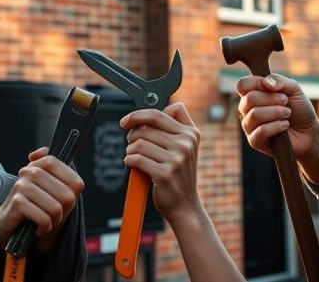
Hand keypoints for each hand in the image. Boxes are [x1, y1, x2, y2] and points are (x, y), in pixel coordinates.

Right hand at [0, 147, 84, 251]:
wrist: (11, 225)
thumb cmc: (37, 207)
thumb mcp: (53, 190)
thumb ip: (59, 171)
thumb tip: (43, 151)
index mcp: (43, 164)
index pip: (73, 180)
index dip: (72, 197)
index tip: (63, 204)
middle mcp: (31, 171)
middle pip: (66, 196)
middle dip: (63, 212)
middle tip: (53, 216)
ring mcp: (22, 185)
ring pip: (55, 208)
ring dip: (53, 221)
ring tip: (45, 222)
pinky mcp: (17, 202)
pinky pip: (43, 218)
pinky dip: (44, 228)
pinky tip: (38, 228)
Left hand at [121, 102, 201, 223]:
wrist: (184, 205)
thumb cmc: (178, 174)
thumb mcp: (184, 147)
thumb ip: (171, 127)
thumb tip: (142, 116)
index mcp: (191, 133)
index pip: (158, 114)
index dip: (139, 115)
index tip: (127, 121)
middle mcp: (186, 144)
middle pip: (145, 128)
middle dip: (132, 135)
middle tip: (132, 144)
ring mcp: (177, 159)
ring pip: (139, 143)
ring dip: (130, 150)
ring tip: (134, 157)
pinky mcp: (165, 173)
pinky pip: (136, 159)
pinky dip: (129, 161)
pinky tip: (133, 164)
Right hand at [236, 74, 318, 162]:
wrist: (309, 131)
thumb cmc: (299, 109)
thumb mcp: (293, 89)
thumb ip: (279, 80)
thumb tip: (264, 83)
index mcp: (253, 94)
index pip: (242, 85)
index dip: (256, 83)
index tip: (273, 87)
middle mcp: (247, 109)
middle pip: (249, 99)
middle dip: (272, 99)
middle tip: (286, 102)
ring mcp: (249, 126)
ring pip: (255, 115)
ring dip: (276, 112)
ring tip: (287, 114)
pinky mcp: (255, 142)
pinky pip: (260, 131)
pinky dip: (276, 126)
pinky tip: (285, 125)